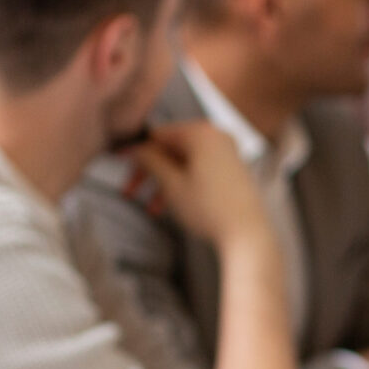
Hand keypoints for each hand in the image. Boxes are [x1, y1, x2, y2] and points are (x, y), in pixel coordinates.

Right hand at [125, 121, 271, 253]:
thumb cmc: (211, 209)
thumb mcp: (171, 184)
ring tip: (152, 209)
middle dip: (149, 173)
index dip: (136, 152)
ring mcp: (226, 153)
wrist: (248, 234)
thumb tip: (137, 149)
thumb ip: (150, 161)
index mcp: (201, 133)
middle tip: (131, 191)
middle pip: (171, 150)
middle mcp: (216, 137)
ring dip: (164, 184)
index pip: (158, 135)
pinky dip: (183, 185)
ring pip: (183, 163)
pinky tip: (170, 206)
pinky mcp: (231, 171)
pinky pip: (199, 171)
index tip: (120, 164)